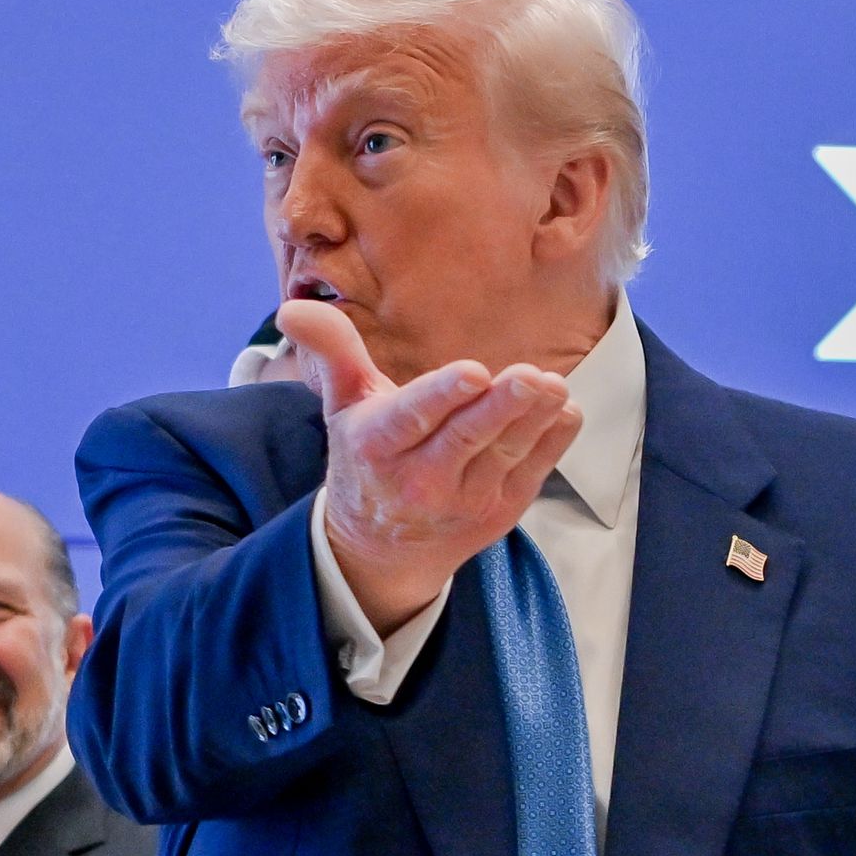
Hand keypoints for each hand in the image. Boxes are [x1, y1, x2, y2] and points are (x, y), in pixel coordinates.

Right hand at [277, 299, 581, 634]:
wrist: (382, 548)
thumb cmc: (366, 459)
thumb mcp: (342, 406)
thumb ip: (332, 352)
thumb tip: (291, 307)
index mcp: (376, 445)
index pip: (411, 418)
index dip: (442, 396)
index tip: (473, 372)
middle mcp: (420, 478)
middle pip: (466, 437)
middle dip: (501, 405)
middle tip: (532, 376)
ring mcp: (465, 499)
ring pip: (505, 453)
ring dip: (533, 419)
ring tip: (553, 386)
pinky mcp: (500, 510)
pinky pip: (532, 471)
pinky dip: (552, 442)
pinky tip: (564, 411)